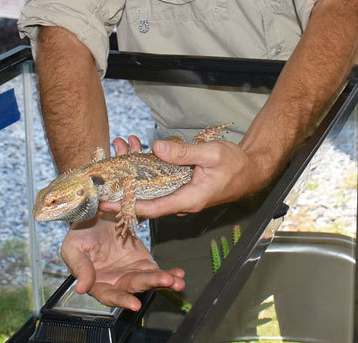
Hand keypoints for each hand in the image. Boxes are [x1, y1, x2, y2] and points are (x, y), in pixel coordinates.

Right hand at [61, 214, 185, 309]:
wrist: (95, 214)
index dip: (121, 300)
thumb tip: (82, 288)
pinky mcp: (142, 261)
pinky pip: (156, 269)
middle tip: (167, 282)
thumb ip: (79, 267)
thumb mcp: (74, 247)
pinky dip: (168, 273)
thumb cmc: (79, 233)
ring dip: (164, 281)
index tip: (134, 304)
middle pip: (134, 286)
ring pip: (148, 280)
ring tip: (177, 281)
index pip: (109, 295)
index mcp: (96, 282)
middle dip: (151, 285)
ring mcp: (131, 271)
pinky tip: (178, 274)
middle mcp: (116, 280)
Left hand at [103, 137, 269, 219]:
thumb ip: (184, 153)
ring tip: (120, 155)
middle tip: (105, 175)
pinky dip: (149, 173)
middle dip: (126, 188)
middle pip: (148, 200)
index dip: (128, 205)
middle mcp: (183, 204)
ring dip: (136, 178)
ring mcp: (183, 198)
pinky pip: (162, 186)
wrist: (252, 169)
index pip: (153, 208)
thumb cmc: (235, 163)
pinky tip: (139, 157)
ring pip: (154, 192)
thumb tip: (156, 148)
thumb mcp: (211, 153)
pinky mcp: (184, 190)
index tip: (107, 202)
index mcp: (190, 200)